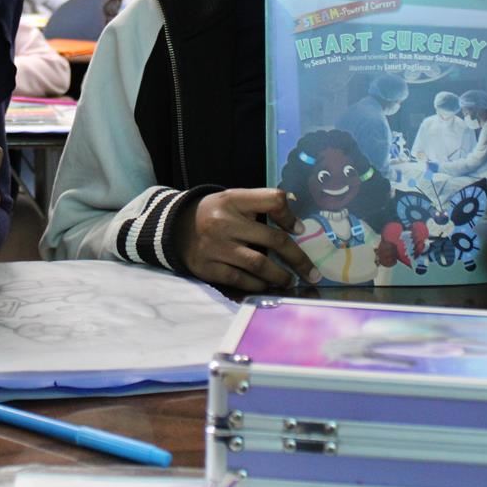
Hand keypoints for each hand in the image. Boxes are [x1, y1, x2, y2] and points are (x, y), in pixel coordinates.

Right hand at [174, 188, 319, 292]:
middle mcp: (225, 222)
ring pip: (259, 264)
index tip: (299, 229)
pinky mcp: (209, 268)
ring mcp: (216, 247)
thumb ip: (260, 205)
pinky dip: (258, 286)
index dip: (289, 215)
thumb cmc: (215, 214)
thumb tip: (296, 224)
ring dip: (280, 276)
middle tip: (311, 272)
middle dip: (297, 258)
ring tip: (291, 281)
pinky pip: (241, 280)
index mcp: (233, 199)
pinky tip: (266, 286)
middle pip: (272, 239)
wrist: (176, 229)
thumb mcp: (233, 200)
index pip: (272, 200)